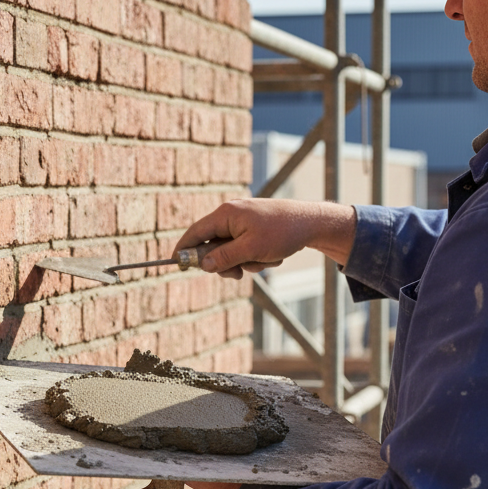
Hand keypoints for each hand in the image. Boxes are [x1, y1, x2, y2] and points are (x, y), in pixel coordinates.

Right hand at [174, 199, 358, 278]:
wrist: (312, 223)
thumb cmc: (282, 233)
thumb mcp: (250, 249)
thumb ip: (224, 257)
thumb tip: (203, 265)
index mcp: (226, 214)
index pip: (195, 232)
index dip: (184, 249)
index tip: (175, 263)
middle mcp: (232, 215)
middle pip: (213, 245)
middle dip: (226, 263)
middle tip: (238, 273)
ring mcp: (244, 222)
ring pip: (231, 251)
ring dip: (246, 262)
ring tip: (265, 259)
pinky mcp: (255, 229)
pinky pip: (246, 249)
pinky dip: (257, 257)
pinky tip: (272, 255)